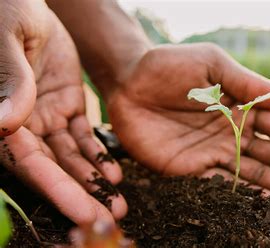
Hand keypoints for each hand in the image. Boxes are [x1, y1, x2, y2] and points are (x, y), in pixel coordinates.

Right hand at [0, 0, 125, 224]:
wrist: (23, 0)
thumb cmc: (3, 12)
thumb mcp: (4, 41)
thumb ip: (9, 80)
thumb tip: (5, 123)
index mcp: (0, 115)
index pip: (27, 162)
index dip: (55, 189)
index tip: (82, 213)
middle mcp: (21, 124)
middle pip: (52, 168)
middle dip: (80, 194)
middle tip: (109, 219)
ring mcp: (45, 116)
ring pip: (71, 157)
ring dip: (94, 181)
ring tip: (120, 203)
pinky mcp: (67, 106)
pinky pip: (84, 136)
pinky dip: (99, 154)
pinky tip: (115, 174)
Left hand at [105, 43, 269, 204]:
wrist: (126, 82)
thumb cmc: (170, 65)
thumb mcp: (213, 64)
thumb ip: (249, 83)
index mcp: (245, 106)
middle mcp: (237, 134)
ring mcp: (217, 155)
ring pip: (262, 176)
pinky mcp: (193, 171)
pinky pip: (227, 187)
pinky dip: (253, 198)